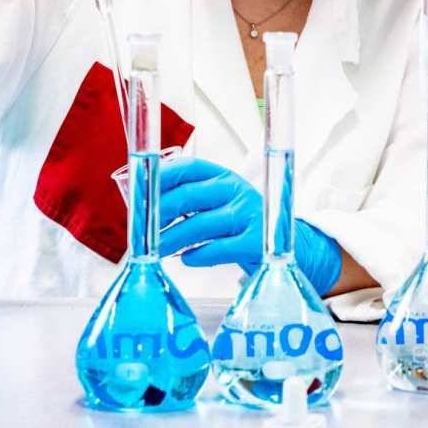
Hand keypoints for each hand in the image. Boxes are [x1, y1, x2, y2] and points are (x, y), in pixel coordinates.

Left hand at [158, 158, 342, 295]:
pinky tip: (187, 259)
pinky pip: (219, 249)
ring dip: (172, 238)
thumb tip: (144, 205)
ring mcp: (248, 215)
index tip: (140, 190)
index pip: (190, 168)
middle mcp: (236, 191)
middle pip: (190, 196)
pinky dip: (198, 255)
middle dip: (160, 212)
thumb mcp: (221, 203)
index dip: (163, 176)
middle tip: (142, 228)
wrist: (287, 244)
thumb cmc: (241, 223)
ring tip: (156, 250)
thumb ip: (190, 200)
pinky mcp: (256, 242)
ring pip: (200, 225)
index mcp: (224, 177)